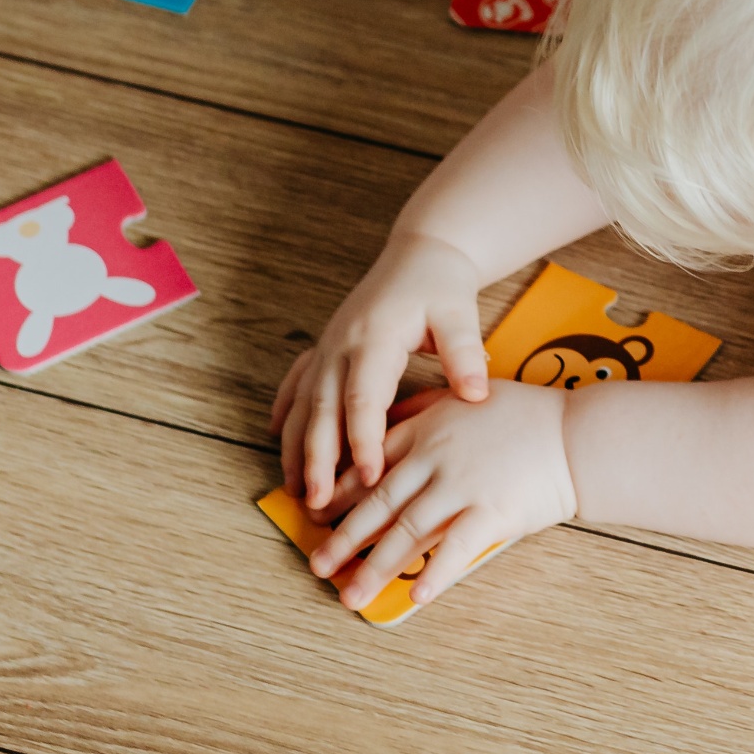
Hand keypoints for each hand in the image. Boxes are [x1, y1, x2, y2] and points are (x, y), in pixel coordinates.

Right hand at [273, 230, 488, 509]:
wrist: (420, 251)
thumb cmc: (442, 284)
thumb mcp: (459, 312)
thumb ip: (463, 353)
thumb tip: (476, 395)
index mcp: (376, 337)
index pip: (364, 398)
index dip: (364, 440)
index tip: (370, 476)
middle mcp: (343, 344)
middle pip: (322, 408)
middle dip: (317, 458)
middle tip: (318, 502)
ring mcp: (328, 346)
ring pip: (303, 402)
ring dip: (295, 447)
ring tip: (293, 489)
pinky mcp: (325, 347)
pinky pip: (297, 384)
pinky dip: (286, 412)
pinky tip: (277, 439)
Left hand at [310, 383, 577, 612]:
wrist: (577, 434)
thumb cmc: (530, 416)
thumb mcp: (470, 396)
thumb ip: (429, 408)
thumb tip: (395, 418)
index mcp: (427, 428)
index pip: (371, 464)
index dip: (339, 494)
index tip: (315, 515)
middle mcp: (436, 458)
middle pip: (378, 504)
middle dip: (344, 539)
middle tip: (319, 565)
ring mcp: (463, 486)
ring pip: (407, 531)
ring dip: (376, 567)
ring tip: (351, 595)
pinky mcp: (492, 512)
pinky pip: (455, 549)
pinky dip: (434, 574)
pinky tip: (416, 597)